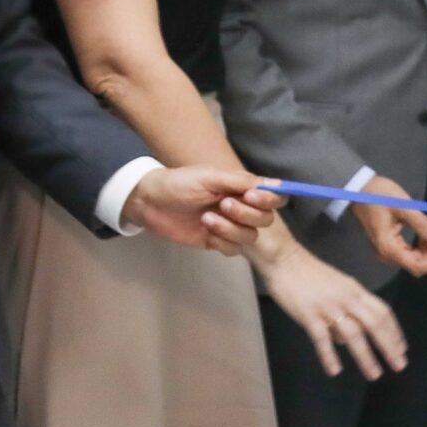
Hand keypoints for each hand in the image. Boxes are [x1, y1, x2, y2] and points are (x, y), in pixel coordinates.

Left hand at [128, 166, 279, 253]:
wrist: (150, 203)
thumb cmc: (178, 183)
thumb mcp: (210, 177)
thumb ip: (242, 182)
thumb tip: (276, 184)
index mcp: (241, 188)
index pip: (273, 197)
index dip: (269, 199)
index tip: (251, 196)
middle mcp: (241, 207)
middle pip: (265, 219)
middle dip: (246, 214)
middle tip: (224, 205)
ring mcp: (230, 226)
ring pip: (250, 237)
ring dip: (231, 229)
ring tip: (207, 218)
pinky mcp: (217, 241)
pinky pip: (234, 250)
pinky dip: (222, 242)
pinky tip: (206, 232)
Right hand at [252, 228, 407, 379]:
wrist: (284, 259)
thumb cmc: (309, 274)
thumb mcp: (336, 287)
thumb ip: (344, 311)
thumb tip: (344, 342)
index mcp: (356, 290)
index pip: (382, 311)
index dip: (394, 331)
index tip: (402, 349)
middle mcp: (347, 298)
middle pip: (375, 323)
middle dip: (389, 346)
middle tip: (399, 365)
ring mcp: (328, 306)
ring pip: (353, 333)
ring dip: (366, 356)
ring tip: (374, 374)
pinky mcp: (308, 314)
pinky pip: (322, 338)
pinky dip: (329, 355)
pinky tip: (335, 370)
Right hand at [352, 174, 426, 277]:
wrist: (359, 189)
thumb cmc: (378, 195)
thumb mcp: (403, 206)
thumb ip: (422, 223)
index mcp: (389, 248)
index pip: (417, 265)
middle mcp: (388, 253)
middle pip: (419, 262)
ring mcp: (389, 249)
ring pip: (417, 256)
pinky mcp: (391, 243)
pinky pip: (412, 249)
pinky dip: (424, 241)